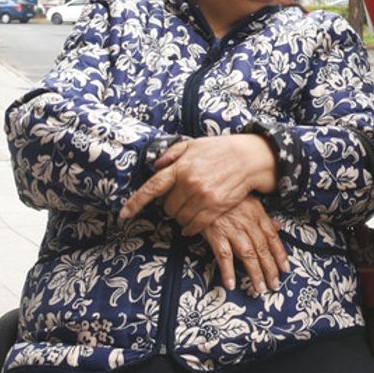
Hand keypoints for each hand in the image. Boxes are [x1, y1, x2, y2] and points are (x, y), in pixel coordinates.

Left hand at [119, 135, 276, 227]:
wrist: (249, 158)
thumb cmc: (220, 150)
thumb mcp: (194, 144)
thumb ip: (173, 154)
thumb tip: (156, 166)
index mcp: (180, 167)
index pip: (152, 187)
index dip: (135, 202)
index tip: (124, 214)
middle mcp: (189, 183)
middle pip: (167, 207)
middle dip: (171, 205)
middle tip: (182, 198)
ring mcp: (202, 197)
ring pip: (180, 218)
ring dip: (182, 216)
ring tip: (191, 206)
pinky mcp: (215, 208)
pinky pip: (195, 226)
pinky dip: (191, 228)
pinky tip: (193, 223)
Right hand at [197, 195, 289, 293]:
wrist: (205, 188)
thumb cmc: (228, 196)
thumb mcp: (250, 201)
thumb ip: (263, 216)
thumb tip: (278, 226)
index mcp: (257, 214)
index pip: (273, 237)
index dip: (280, 254)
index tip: (285, 269)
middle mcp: (247, 223)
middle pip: (262, 250)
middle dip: (270, 270)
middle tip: (274, 285)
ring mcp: (232, 229)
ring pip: (248, 255)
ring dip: (255, 274)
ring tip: (259, 289)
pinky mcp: (216, 234)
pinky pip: (224, 256)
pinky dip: (228, 271)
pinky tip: (231, 284)